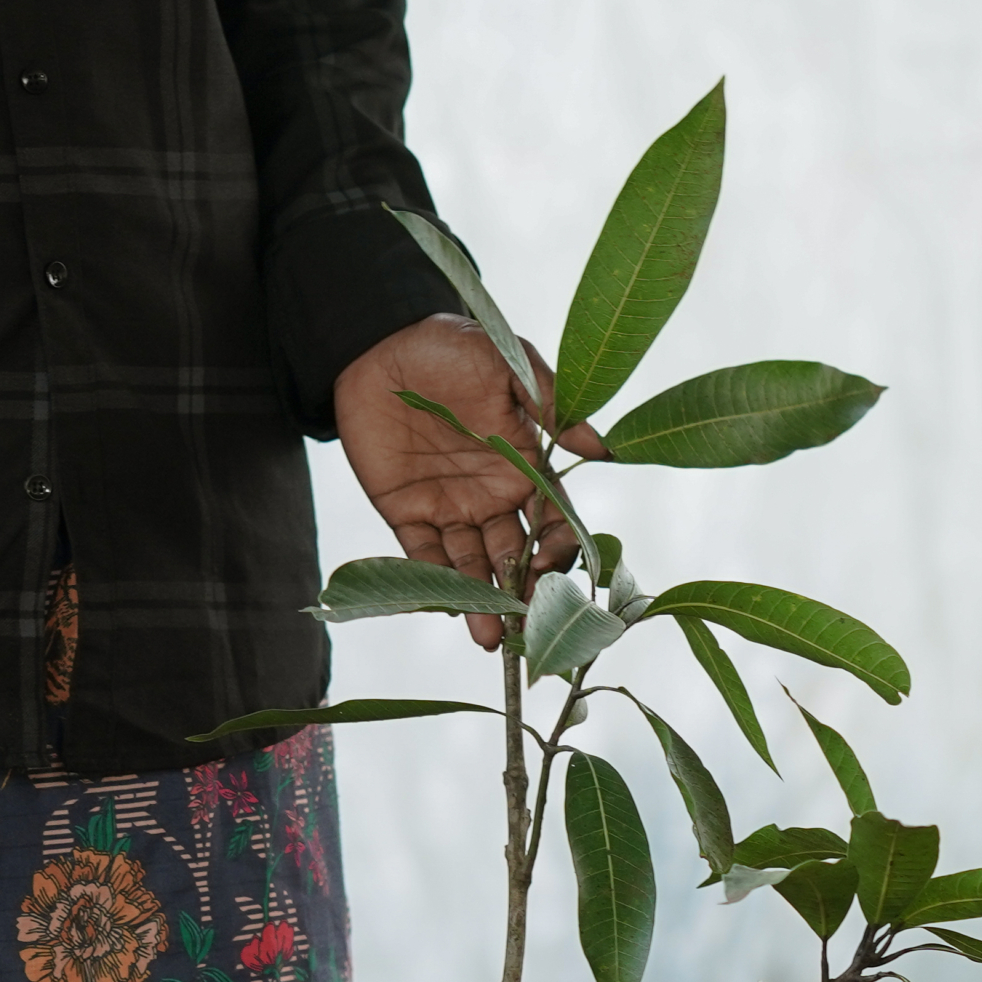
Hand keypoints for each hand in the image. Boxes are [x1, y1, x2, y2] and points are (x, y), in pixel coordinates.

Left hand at [333, 314, 608, 650]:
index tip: (549, 567)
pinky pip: (425, 558)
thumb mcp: (508, 364)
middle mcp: (491, 495)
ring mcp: (450, 508)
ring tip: (491, 638)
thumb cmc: (451, 344)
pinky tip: (453, 613)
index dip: (555, 548)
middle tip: (527, 623)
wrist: (378, 343)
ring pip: (473, 566)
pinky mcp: (407, 515)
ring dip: (484, 602)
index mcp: (523, 464)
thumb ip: (550, 406)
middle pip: (516, 555)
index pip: (551, 519)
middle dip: (523, 591)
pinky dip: (436, 586)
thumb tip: (602, 450)